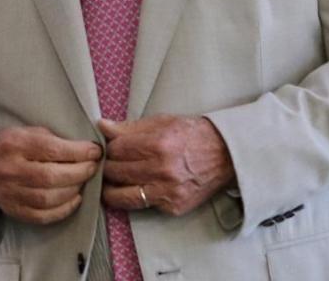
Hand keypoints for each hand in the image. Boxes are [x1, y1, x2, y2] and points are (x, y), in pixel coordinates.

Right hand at [0, 125, 101, 224]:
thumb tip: (85, 150)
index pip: (51, 149)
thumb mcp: (26, 131)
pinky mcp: (13, 210)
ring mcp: (10, 193)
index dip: (78, 152)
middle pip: (51, 177)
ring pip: (49, 199)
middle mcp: (10, 170)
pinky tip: (74, 199)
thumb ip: (52, 139)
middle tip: (93, 168)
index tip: (95, 151)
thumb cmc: (9, 145)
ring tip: (83, 182)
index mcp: (15, 144)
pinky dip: (64, 209)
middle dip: (80, 173)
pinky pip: (43, 216)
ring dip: (74, 191)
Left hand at [99, 115, 234, 216]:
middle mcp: (162, 170)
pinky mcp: (174, 206)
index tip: (110, 148)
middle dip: (108, 167)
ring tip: (111, 183)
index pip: (116, 150)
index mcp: (158, 144)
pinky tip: (134, 190)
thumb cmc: (192, 134)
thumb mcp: (162, 122)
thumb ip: (129, 127)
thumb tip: (102, 125)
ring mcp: (168, 191)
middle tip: (109, 165)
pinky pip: (144, 206)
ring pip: (123, 196)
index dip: (109, 148)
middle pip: (116, 172)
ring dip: (112, 189)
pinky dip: (135, 199)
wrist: (226, 155)